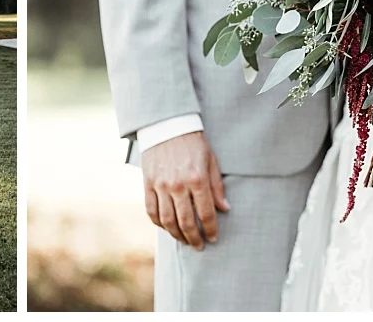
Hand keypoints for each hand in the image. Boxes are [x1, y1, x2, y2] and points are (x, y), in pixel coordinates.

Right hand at [141, 132, 229, 250]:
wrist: (167, 125)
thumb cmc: (193, 142)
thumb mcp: (211, 161)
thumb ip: (217, 186)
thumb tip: (225, 209)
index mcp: (197, 179)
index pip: (206, 213)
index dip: (211, 229)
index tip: (213, 237)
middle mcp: (178, 185)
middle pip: (186, 221)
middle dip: (194, 238)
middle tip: (199, 246)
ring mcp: (161, 185)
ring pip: (167, 220)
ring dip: (176, 234)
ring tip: (184, 240)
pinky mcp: (147, 184)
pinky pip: (151, 210)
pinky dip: (159, 223)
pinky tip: (166, 227)